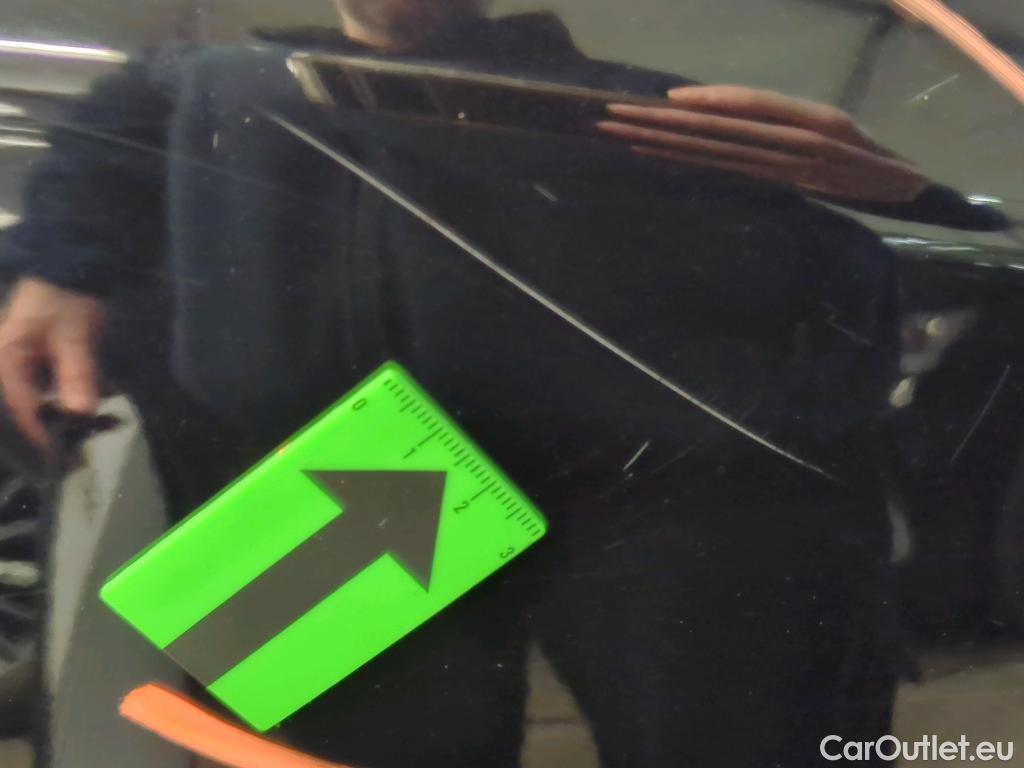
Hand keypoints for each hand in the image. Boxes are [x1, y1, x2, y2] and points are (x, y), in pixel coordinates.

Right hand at [0, 278, 104, 447]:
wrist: (74, 269)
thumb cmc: (68, 299)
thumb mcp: (75, 337)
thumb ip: (76, 374)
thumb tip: (80, 412)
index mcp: (5, 360)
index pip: (20, 407)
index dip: (42, 433)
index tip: (65, 455)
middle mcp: (8, 366)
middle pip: (27, 408)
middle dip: (53, 429)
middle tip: (79, 454)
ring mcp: (24, 365)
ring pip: (40, 401)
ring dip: (63, 418)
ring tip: (90, 436)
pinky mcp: (41, 364)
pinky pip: (51, 390)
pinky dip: (69, 401)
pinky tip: (93, 414)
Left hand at [596, 85, 929, 203]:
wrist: (897, 187)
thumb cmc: (865, 151)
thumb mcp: (832, 123)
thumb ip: (777, 115)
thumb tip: (717, 106)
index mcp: (809, 121)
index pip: (748, 107)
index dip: (708, 103)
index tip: (666, 102)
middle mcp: (789, 145)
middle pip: (716, 130)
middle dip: (663, 124)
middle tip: (615, 116)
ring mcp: (776, 169)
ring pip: (711, 153)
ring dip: (662, 144)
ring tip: (620, 134)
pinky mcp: (769, 185)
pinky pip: (718, 171)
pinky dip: (682, 163)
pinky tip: (651, 156)